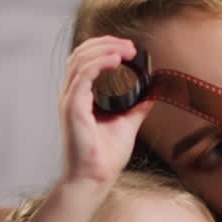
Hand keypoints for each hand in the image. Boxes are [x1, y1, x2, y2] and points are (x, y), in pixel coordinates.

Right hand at [60, 37, 152, 186]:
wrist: (94, 178)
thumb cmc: (104, 157)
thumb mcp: (127, 124)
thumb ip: (137, 108)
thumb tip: (152, 94)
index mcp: (80, 97)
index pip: (85, 61)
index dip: (104, 47)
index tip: (128, 48)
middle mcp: (71, 96)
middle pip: (80, 55)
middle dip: (105, 43)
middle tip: (130, 46)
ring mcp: (70, 101)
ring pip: (80, 60)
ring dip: (104, 49)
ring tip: (126, 49)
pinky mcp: (72, 108)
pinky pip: (83, 77)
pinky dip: (99, 63)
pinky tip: (115, 59)